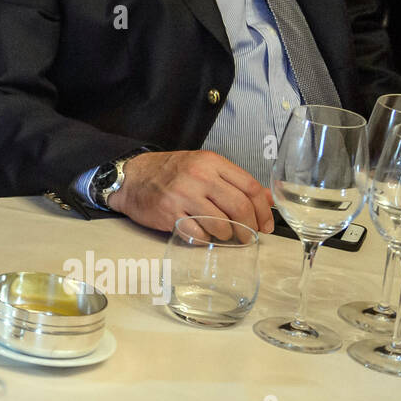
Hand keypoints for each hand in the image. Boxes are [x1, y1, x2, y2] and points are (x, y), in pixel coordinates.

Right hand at [106, 150, 274, 235]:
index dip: (263, 210)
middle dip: (249, 227)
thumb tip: (267, 198)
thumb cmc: (170, 172)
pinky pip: (199, 234)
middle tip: (249, 236)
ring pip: (221, 224)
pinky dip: (205, 238)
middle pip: (239, 207)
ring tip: (224, 235)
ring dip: (227, 235)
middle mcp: (199, 176)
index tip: (265, 225)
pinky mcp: (170, 213)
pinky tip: (203, 234)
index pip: (250, 187)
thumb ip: (234, 181)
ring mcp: (183, 195)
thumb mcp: (204, 167)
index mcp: (211, 162)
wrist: (133, 177)